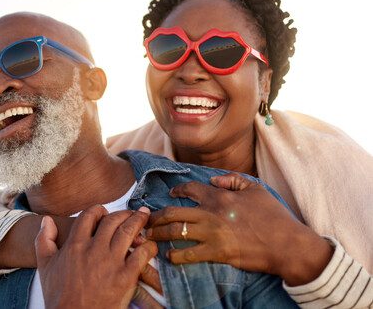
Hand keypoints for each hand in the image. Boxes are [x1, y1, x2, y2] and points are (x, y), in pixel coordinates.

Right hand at [35, 205, 158, 307]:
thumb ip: (44, 240)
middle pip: (113, 220)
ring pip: (128, 231)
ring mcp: (111, 262)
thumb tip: (46, 221)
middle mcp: (94, 249)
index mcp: (75, 244)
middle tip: (131, 212)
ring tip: (144, 216)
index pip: (90, 215)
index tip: (104, 212)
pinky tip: (150, 245)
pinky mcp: (126, 277)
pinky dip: (148, 246)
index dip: (99, 210)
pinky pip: (141, 255)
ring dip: (138, 221)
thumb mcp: (45, 266)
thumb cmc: (59, 297)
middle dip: (124, 213)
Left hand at [146, 173, 332, 285]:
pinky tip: (169, 255)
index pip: (190, 189)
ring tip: (150, 237)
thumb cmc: (273, 215)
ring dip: (159, 234)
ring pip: (176, 232)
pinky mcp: (217, 253)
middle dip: (157, 216)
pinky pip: (189, 254)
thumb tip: (214, 179)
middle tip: (147, 220)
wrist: (287, 244)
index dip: (177, 190)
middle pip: (174, 212)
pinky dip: (176, 255)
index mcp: (219, 196)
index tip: (170, 194)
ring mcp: (212, 234)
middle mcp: (211, 213)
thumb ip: (233, 180)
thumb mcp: (255, 188)